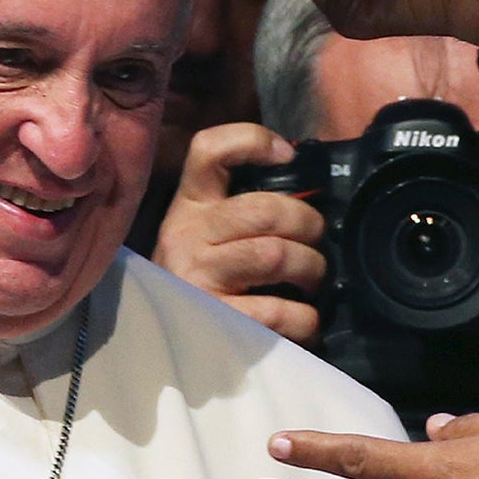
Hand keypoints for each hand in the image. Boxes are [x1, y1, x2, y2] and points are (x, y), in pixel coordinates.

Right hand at [151, 123, 326, 344]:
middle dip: (307, 222)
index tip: (287, 157)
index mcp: (191, 205)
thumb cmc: (203, 277)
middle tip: (316, 240)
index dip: (251, 140)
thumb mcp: (209, 232)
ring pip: (274, 254)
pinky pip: (276, 310)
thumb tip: (309, 188)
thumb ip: (245, 208)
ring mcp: (197, 277)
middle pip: (262, 209)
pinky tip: (303, 322)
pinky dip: (304, 318)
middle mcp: (188, 235)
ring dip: (311, 268)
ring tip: (313, 280)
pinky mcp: (213, 320)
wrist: (162, 338)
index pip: (208, 150)